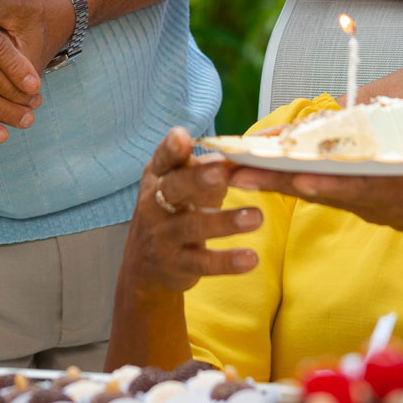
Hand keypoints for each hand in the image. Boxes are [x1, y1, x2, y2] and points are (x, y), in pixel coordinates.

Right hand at [121, 128, 261, 295]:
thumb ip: (209, 168)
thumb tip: (246, 152)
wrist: (145, 264)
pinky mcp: (177, 264)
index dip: (171, 149)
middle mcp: (154, 203)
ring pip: (192, 226)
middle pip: (175, 188)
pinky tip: (251, 259)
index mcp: (158, 177)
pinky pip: (203, 262)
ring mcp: (164, 235)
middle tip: (222, 173)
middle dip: (197, 179)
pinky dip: (227, 261)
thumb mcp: (182, 185)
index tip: (182, 137)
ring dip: (225, 221)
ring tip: (257, 217)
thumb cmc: (173, 212)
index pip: (163, 159)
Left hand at [228, 158, 402, 256]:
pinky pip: (311, 179)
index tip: (299, 179)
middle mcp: (365, 197)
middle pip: (316, 186)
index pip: (356, 190)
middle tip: (236, 173)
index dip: (329, 184)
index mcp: (393, 197)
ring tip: (227, 166)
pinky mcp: (350, 191)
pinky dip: (282, 170)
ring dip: (267, 175)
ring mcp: (355, 195)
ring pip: (306, 182)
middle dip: (276, 179)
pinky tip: (252, 161)